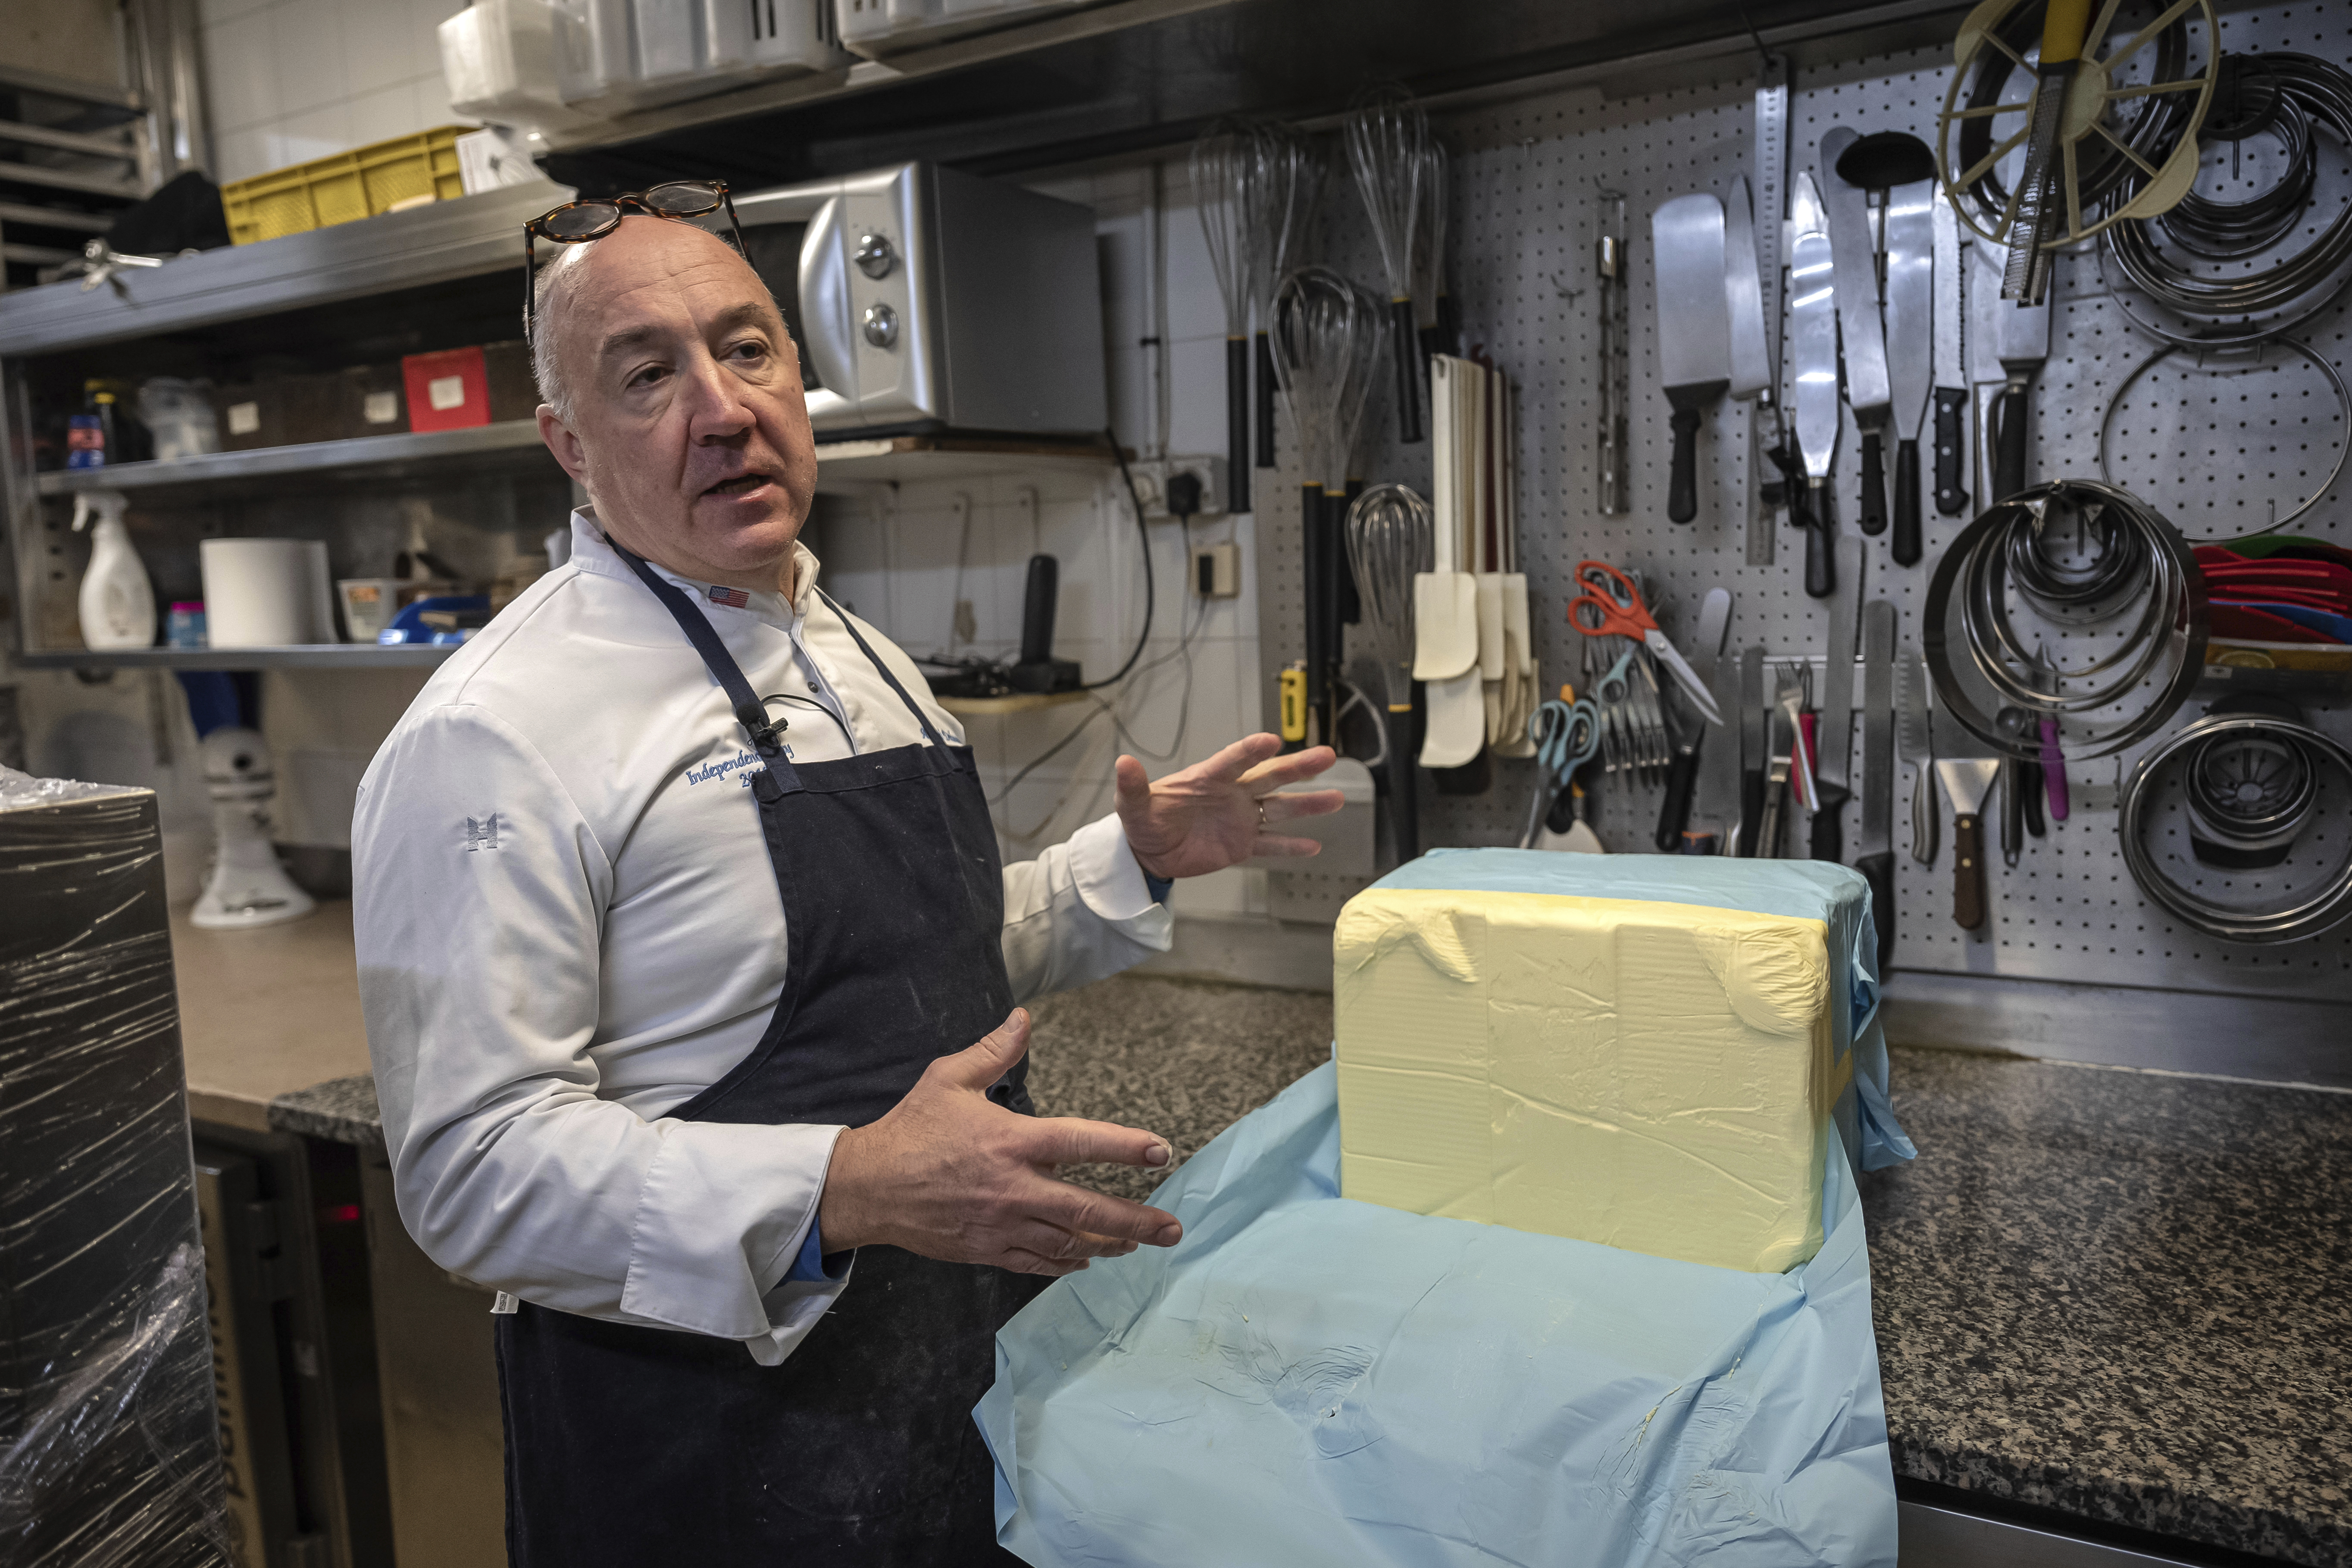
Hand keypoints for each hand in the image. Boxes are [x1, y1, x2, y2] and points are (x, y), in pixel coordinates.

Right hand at [818, 1009, 1183, 1275]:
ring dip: (1109, 1244)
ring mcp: (1002, 1224)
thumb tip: (1023, 1019)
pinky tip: (1085, 1260)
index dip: (1125, 1146)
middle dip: (1136, 1221)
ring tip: (1139, 1243)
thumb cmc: (910, 1130)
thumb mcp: (948, 1079)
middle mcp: (1014, 1188)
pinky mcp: (986, 1250)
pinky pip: (1037, 1262)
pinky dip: (1066, 1263)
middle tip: (1172, 1229)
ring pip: (1068, 1243)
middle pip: (1087, 1210)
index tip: (1161, 1151)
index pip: (1081, 1142)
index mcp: (1011, 1141)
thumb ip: (992, 1051)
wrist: (867, 1188)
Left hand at [1115, 733, 1344, 881]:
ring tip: (1337, 799)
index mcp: (1208, 778)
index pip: (1233, 761)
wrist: (1148, 851)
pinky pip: (1270, 845)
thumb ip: (1133, 787)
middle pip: (1270, 777)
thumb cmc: (1143, 820)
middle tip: (1327, 756)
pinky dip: (1290, 847)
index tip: (1272, 741)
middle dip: (1298, 767)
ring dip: (1307, 805)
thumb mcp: (1132, 806)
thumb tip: (1122, 763)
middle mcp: (1231, 794)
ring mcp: (1240, 818)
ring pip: (1279, 809)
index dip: (1251, 751)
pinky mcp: (1241, 844)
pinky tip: (1314, 846)